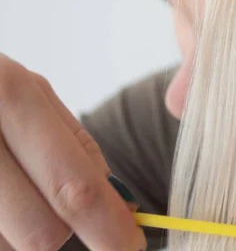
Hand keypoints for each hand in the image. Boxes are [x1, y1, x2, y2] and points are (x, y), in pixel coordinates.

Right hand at [0, 55, 146, 250]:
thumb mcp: (26, 92)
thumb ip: (75, 145)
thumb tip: (120, 206)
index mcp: (10, 96)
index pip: (76, 188)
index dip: (110, 229)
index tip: (130, 246)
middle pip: (41, 234)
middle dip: (56, 235)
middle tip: (47, 209)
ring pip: (7, 247)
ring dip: (15, 233)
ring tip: (3, 188)